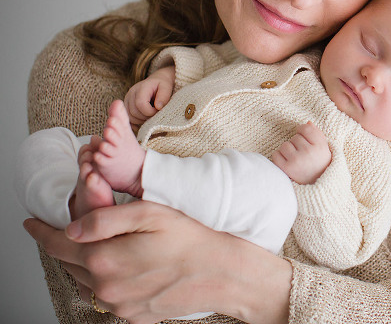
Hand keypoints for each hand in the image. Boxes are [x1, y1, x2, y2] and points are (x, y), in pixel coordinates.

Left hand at [23, 200, 291, 323]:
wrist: (223, 273)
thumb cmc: (191, 238)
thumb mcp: (149, 213)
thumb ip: (105, 219)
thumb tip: (70, 229)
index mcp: (105, 259)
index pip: (59, 245)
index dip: (42, 231)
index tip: (31, 222)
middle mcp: (107, 288)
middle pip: (72, 264)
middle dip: (68, 245)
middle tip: (76, 227)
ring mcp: (121, 306)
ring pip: (89, 282)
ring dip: (87, 264)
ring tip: (101, 246)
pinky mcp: (136, 316)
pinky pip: (109, 297)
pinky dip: (108, 281)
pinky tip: (124, 267)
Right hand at [124, 66, 174, 132]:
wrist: (156, 81)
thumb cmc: (162, 85)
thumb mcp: (166, 87)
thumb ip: (163, 96)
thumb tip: (158, 107)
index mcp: (141, 88)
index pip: (140, 104)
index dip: (150, 112)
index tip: (158, 110)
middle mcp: (131, 94)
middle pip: (134, 112)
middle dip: (146, 117)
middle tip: (155, 114)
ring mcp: (127, 100)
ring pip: (130, 117)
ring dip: (141, 120)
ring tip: (150, 115)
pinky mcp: (126, 106)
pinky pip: (128, 119)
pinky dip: (136, 123)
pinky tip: (144, 121)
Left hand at [272, 122, 331, 183]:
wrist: (318, 188)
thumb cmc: (320, 165)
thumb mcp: (324, 149)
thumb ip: (317, 134)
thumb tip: (307, 123)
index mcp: (320, 146)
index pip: (306, 128)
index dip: (302, 130)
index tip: (303, 137)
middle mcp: (308, 152)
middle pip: (295, 137)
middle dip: (297, 144)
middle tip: (303, 154)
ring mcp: (296, 160)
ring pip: (284, 145)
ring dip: (288, 150)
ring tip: (295, 159)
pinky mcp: (286, 168)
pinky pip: (276, 154)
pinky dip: (279, 158)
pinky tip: (287, 163)